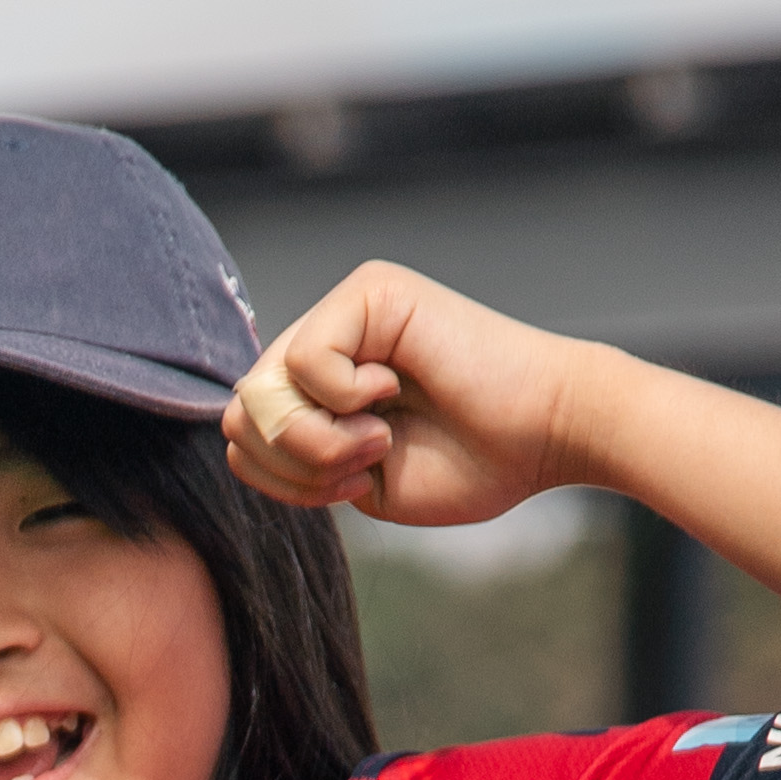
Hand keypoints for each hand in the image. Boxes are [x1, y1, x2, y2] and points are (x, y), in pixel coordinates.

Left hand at [223, 263, 587, 532]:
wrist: (546, 436)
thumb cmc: (473, 462)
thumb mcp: (356, 479)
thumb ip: (293, 458)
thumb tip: (234, 432)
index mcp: (321, 383)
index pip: (244, 433)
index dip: (281, 480)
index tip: (348, 488)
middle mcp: (327, 337)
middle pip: (239, 413)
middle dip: (292, 464)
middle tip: (364, 462)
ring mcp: (346, 309)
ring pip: (260, 390)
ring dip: (316, 440)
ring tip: (378, 438)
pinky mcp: (372, 291)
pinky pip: (305, 359)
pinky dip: (342, 400)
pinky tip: (392, 393)